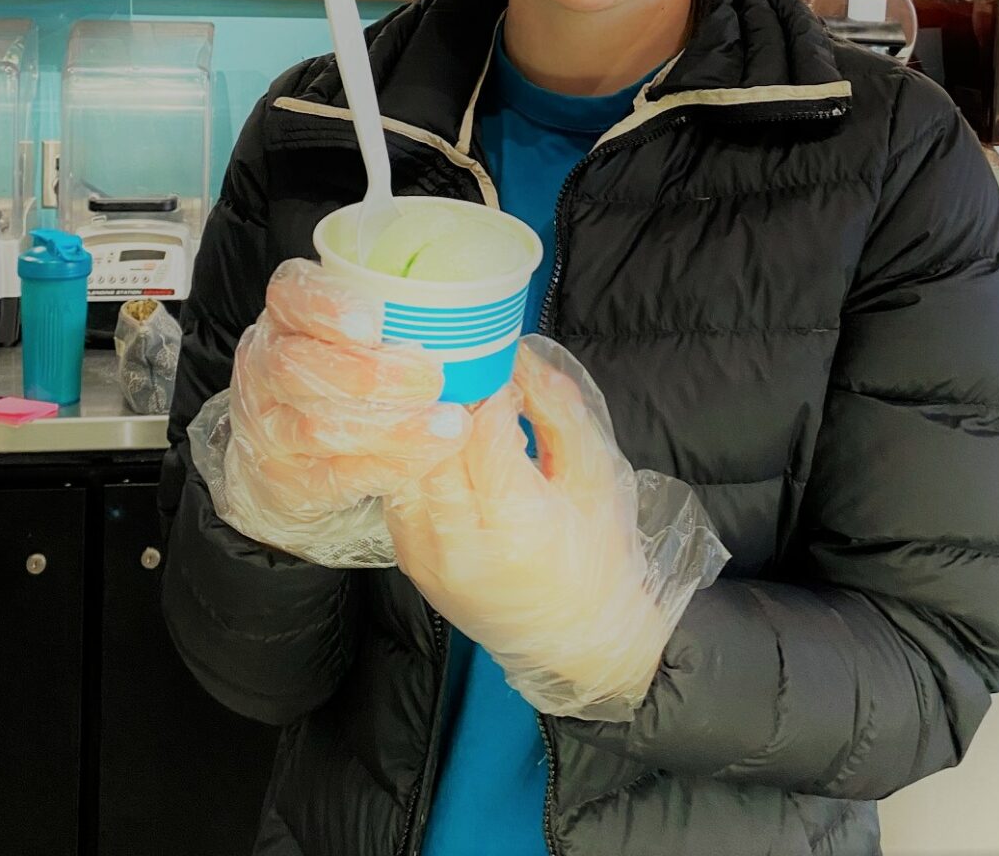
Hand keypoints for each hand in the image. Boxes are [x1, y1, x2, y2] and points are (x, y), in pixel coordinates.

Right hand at [217, 259, 471, 561]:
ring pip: (318, 427)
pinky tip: (428, 453)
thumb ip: (398, 313)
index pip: (292, 296)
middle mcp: (265, 364)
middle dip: (370, 375)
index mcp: (285, 311)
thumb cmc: (348, 362)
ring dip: (391, 428)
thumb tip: (471, 308)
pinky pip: (334, 475)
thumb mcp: (362, 324)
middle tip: (432, 378)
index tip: (373, 322)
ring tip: (449, 424)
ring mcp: (268, 425)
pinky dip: (386, 464)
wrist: (294, 443)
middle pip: (299, 366)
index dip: (328, 307)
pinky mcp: (285, 476)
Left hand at [385, 341, 671, 718]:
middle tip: (464, 368)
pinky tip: (435, 442)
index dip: (489, 388)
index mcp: (518, 525)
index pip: (481, 433)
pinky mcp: (411, 562)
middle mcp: (462, 545)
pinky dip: (412, 459)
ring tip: (447, 402)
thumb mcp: (596, 475)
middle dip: (448, 400)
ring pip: (405, 467)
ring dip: (423, 427)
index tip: (499, 364)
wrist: (580, 643)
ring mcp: (428, 558)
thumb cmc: (600, 556)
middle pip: (433, 446)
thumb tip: (522, 354)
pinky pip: (398, 492)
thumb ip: (560, 410)